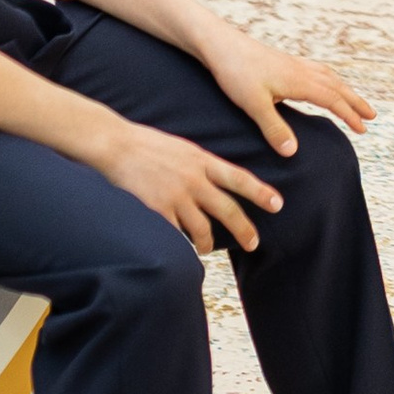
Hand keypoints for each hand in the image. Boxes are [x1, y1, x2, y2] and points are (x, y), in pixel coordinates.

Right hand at [96, 117, 283, 255]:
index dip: (261, 192)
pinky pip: (176, 235)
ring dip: (207, 243)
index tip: (277, 205)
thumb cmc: (148, 145)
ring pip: (202, 229)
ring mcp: (176, 196)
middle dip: (244, 229)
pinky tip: (180, 248)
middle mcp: (194, 179)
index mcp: (203, 161)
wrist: (117, 145)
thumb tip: (217, 179)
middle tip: (254, 243)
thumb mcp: (184, 148)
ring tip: (206, 249)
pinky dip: (180, 243)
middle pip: (227, 210)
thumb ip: (202, 165)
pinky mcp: (157, 210)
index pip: (239, 178)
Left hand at [193, 13, 375, 158]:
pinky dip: (328, 79)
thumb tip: (293, 152)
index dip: (349, 115)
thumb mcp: (253, 105)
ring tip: (354, 99)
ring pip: (328, 76)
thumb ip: (274, 128)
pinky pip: (316, 70)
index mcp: (299, 81)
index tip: (363, 130)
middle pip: (337, 86)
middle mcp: (301, 70)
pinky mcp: (283, 62)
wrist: (220, 44)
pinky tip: (322, 82)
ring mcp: (293, 64)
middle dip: (355, 101)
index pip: (332, 100)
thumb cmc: (235, 73)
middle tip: (372, 115)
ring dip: (344, 89)